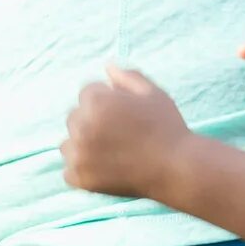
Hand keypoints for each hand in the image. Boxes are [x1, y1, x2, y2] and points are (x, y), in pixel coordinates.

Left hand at [62, 65, 193, 198]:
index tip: (125, 116)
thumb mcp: (152, 94)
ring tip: (111, 154)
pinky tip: (104, 170)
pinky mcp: (80, 178)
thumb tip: (107, 67)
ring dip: (83, 146)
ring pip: (69, 144)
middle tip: (120, 136)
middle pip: (75, 117)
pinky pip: (69, 171)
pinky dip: (82, 171)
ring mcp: (79, 153)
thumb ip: (127, 77)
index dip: (107, 102)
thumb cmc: (167, 128)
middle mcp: (82, 125)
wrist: (176, 169)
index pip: (87, 93)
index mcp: (96, 101)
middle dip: (92, 122)